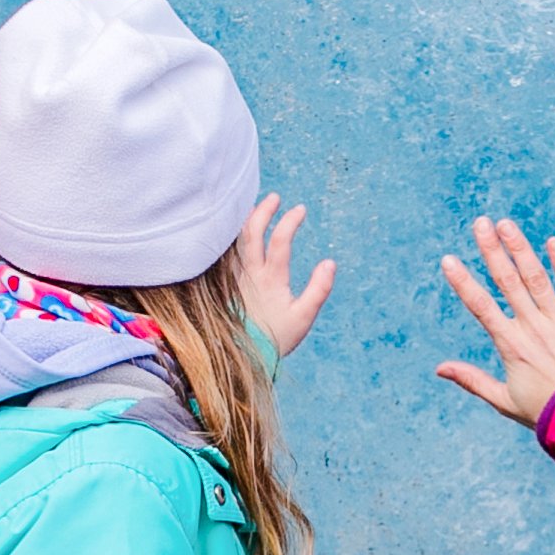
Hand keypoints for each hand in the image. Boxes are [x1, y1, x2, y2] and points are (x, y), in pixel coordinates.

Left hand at [234, 196, 334, 355]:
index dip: (290, 221)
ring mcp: (235, 278)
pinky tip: (235, 232)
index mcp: (271, 279)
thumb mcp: (303, 317)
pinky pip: (225, 254)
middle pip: (252, 232)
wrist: (242, 357)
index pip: (280, 240)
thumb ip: (318, 289)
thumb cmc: (275, 339)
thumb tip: (329, 263)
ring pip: (235, 241)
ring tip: (255, 207)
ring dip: (245, 220)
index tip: (300, 209)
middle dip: (264, 210)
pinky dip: (231, 237)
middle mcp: (250, 274)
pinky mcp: (225, 285)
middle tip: (275, 197)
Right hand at [434, 216, 554, 425]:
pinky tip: (553, 242)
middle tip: (480, 223)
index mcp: (511, 345)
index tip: (448, 260)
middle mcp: (533, 327)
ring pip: (536, 278)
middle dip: (492, 250)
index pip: (481, 307)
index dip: (463, 282)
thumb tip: (439, 368)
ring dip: (520, 249)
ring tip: (506, 224)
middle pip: (507, 282)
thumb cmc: (546, 410)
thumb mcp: (504, 400)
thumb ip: (472, 380)